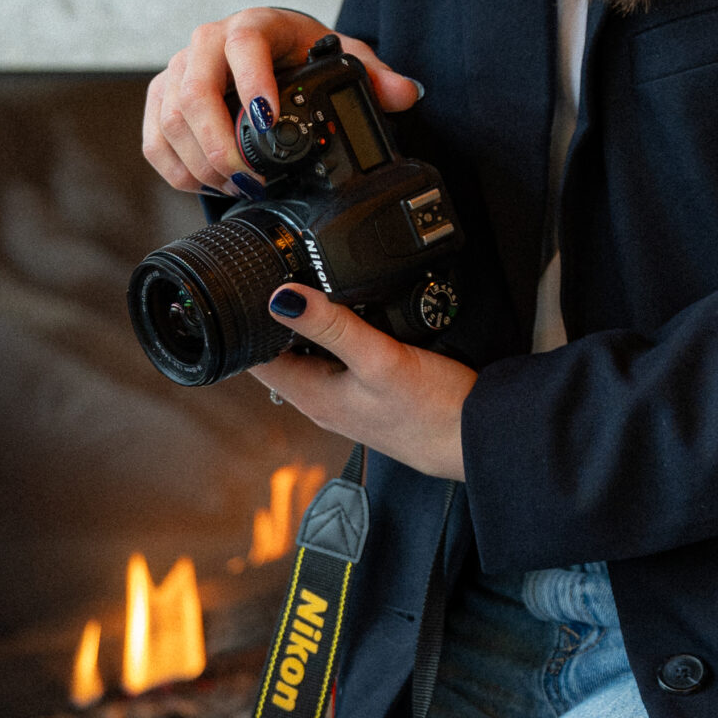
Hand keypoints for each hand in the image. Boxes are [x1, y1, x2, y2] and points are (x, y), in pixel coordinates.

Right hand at [142, 8, 420, 194]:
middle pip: (194, 92)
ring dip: (203, 164)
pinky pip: (156, 140)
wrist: (265, 50)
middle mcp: (206, 43)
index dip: (252, 82)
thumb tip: (406, 93)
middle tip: (250, 179)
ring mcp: (177, 70)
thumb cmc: (299, 51)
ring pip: (172, 121)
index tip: (268, 121)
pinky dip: (180, 171)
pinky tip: (211, 183)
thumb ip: (374, 74)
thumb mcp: (341, 55)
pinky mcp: (160, 99)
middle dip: (220, 145)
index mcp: (252, 25)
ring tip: (238, 186)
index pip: (244, 44)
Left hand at [249, 285, 472, 479]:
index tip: (247, 289)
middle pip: (279, 355)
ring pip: (310, 356)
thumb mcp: (379, 358)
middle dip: (276, 320)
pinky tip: (357, 319)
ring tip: (317, 291)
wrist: (473, 440)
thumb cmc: (431, 410)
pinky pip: (340, 361)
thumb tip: (282, 297)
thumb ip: (332, 327)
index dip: (245, 324)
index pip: (254, 360)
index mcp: (311, 396)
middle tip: (283, 278)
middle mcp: (322, 400)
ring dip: (309, 328)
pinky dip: (339, 337)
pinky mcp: (370, 394)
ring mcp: (346, 399)